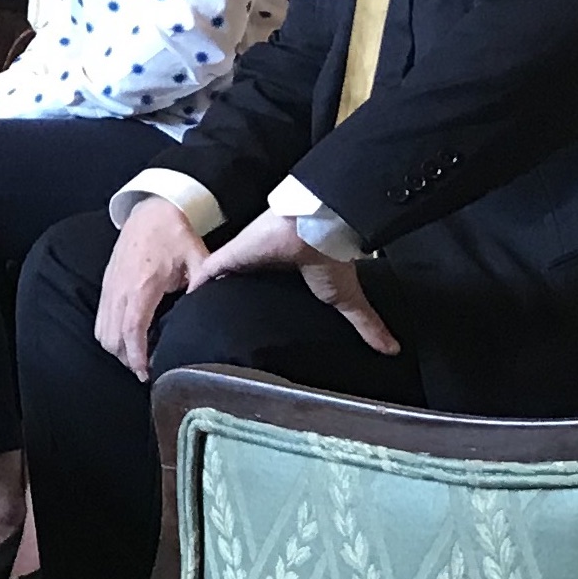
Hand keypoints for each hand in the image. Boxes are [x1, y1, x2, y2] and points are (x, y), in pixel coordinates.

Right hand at [94, 197, 208, 380]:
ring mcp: (110, 286)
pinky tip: (127, 339)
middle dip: (127, 359)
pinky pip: (101, 318)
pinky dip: (110, 335)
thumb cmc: (174, 233)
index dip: (136, 357)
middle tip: (147, 370)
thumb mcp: (198, 257)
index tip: (146, 373)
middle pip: (112, 337)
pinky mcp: (107, 284)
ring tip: (137, 358)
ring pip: (102, 331)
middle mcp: (121, 288)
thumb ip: (206, 283)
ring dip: (117, 349)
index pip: (132, 330)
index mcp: (143, 284)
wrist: (151, 210)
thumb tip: (216, 308)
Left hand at [186, 207, 401, 356]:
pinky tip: (184, 301)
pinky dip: (196, 285)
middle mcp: (259, 267)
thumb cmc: (330, 260)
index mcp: (281, 276)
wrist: (317, 229)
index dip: (252, 307)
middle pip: (236, 288)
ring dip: (206, 294)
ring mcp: (242, 260)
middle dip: (225, 304)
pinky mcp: (230, 256)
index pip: (261, 294)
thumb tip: (392, 349)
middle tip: (212, 329)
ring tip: (193, 319)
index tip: (244, 330)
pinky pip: (206, 272)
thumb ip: (366, 325)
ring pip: (217, 280)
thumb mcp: (347, 301)